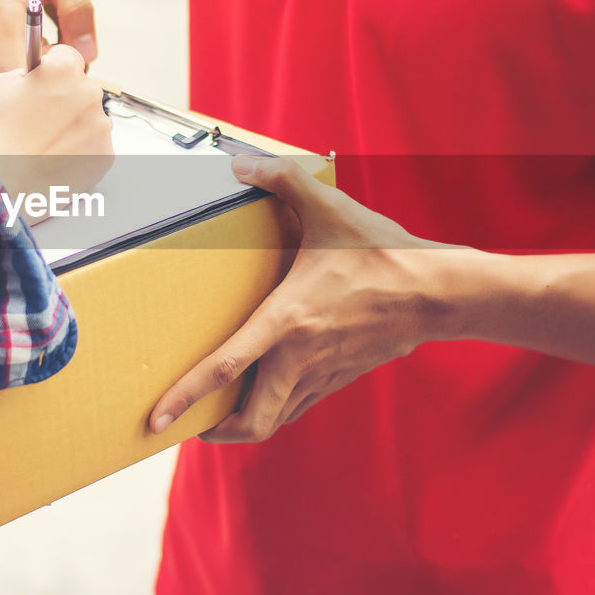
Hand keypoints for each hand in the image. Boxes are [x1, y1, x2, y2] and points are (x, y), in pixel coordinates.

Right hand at [0, 0, 96, 72]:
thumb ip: (76, 8)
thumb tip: (87, 53)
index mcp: (3, 19)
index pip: (25, 77)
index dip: (56, 77)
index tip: (74, 59)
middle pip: (28, 85)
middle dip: (58, 73)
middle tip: (74, 43)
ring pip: (27, 81)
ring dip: (51, 67)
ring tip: (59, 33)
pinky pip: (22, 71)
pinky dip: (41, 62)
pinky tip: (48, 40)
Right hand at [0, 44, 112, 203]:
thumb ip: (26, 76)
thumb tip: (36, 79)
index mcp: (63, 71)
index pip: (67, 57)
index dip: (51, 71)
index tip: (45, 83)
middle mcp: (88, 94)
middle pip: (80, 90)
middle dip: (63, 101)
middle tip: (38, 122)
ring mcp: (100, 127)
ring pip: (88, 120)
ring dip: (72, 128)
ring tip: (43, 146)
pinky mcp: (105, 156)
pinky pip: (94, 147)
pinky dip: (79, 153)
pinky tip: (54, 160)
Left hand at [149, 155, 453, 442]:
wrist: (439, 293)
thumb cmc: (382, 252)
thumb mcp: (329, 208)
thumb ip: (282, 180)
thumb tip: (240, 164)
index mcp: (287, 320)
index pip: (225, 368)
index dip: (185, 397)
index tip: (155, 420)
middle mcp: (300, 357)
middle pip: (251, 421)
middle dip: (215, 431)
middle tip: (186, 424)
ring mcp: (323, 373)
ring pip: (276, 420)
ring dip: (244, 425)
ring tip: (218, 414)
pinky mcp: (342, 376)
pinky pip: (299, 405)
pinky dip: (275, 408)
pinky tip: (266, 391)